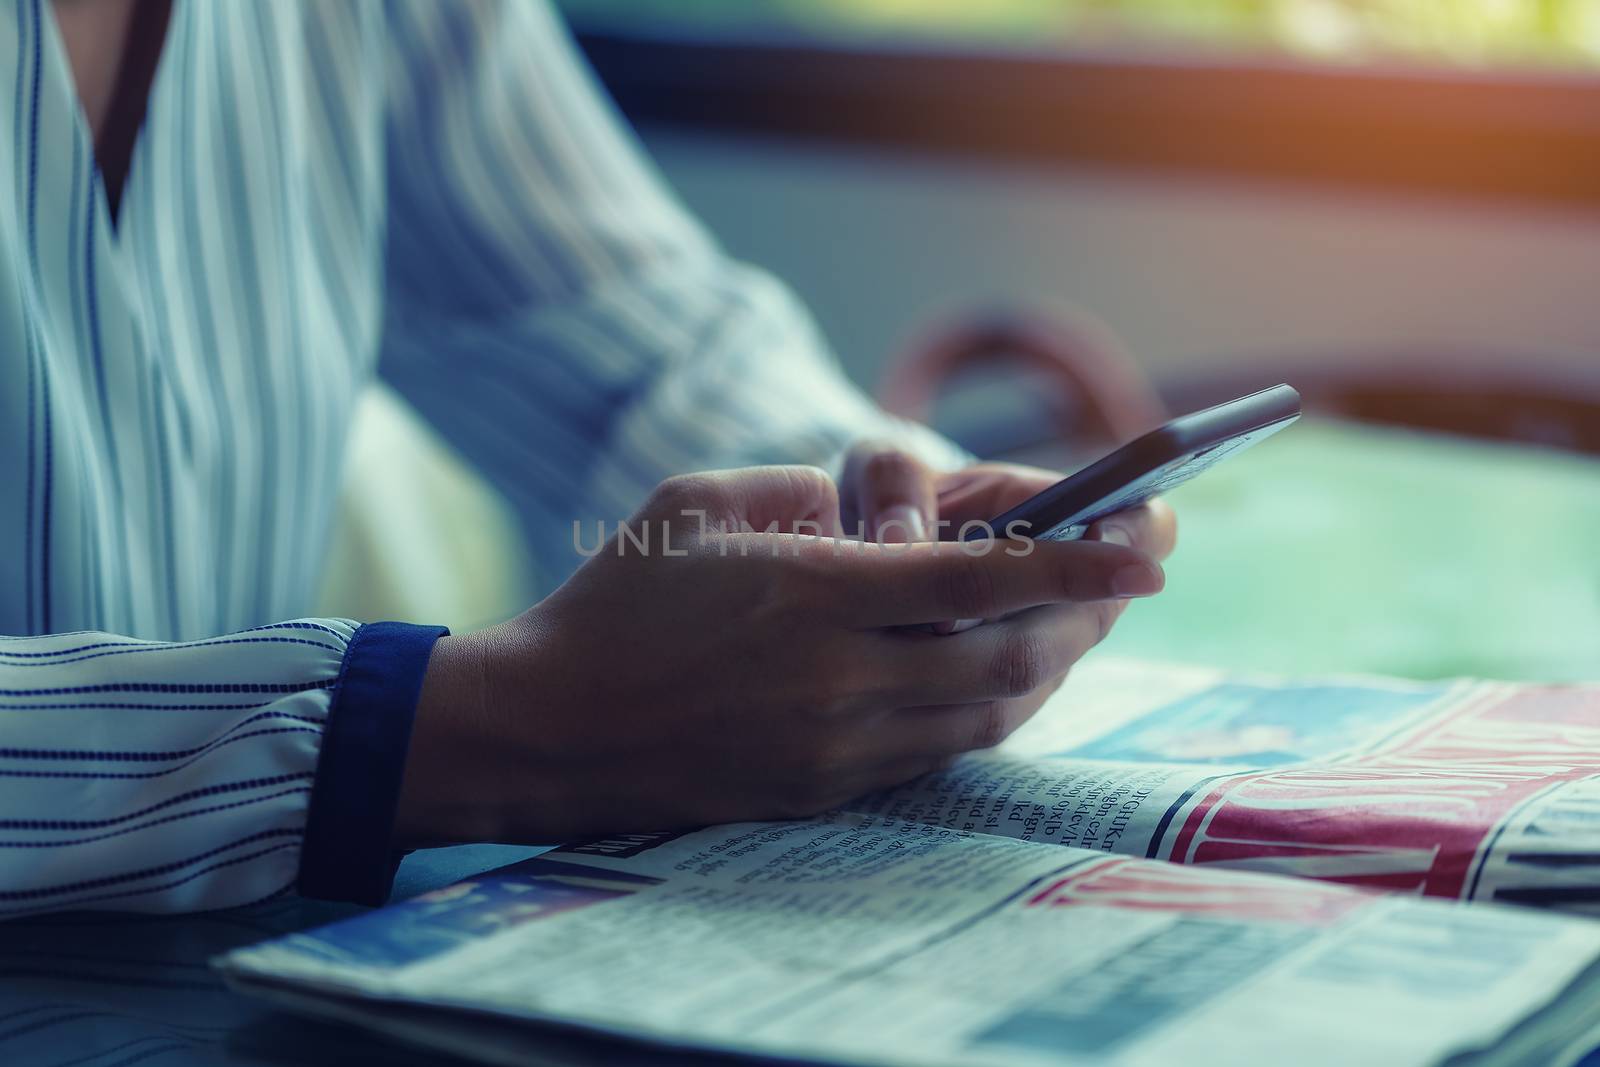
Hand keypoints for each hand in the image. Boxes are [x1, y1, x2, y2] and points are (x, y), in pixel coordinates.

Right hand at [394, 465, 1165, 845]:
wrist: (551, 727)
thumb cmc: (619, 598)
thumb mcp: (700, 501)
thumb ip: (801, 489)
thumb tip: (875, 513)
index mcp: (813, 593)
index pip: (978, 580)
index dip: (1077, 563)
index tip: (1152, 546)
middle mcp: (839, 677)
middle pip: (1006, 655)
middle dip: (1087, 616)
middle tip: (1132, 579)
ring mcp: (834, 745)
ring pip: (984, 713)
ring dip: (1047, 668)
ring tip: (1082, 625)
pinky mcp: (823, 789)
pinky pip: (936, 751)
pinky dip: (987, 711)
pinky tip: (1002, 678)